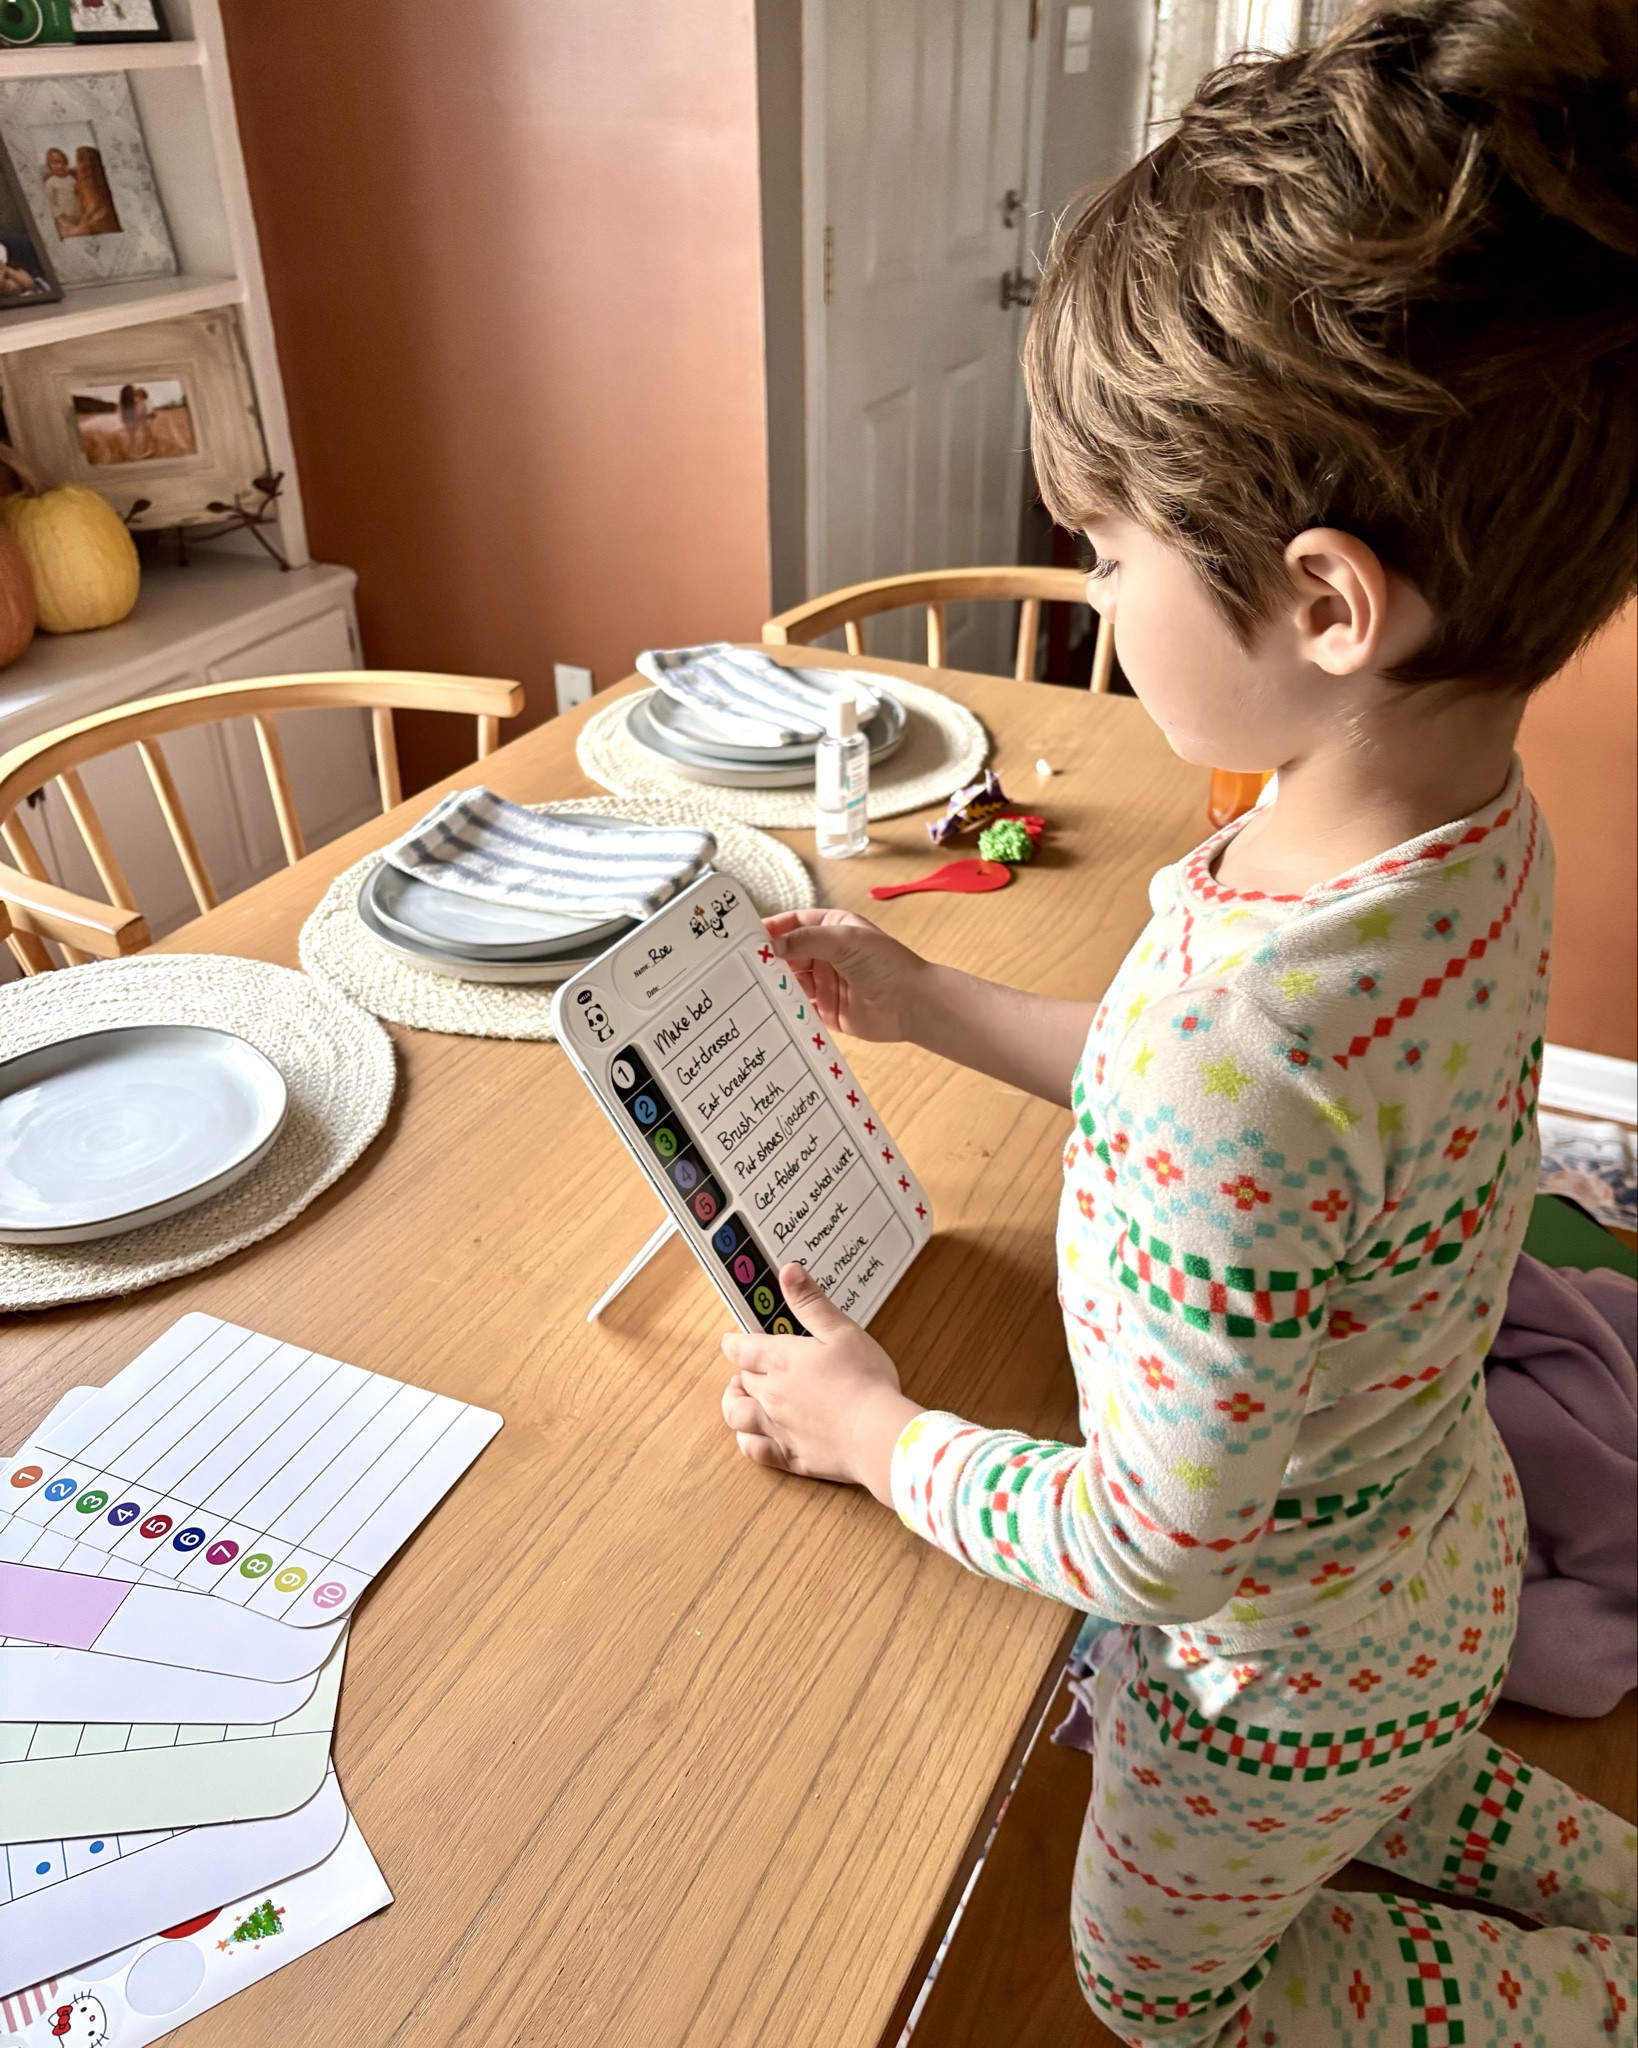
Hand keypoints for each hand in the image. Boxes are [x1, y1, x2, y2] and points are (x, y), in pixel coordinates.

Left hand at [720, 1263, 922, 1504]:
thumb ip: (811, 1303)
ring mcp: (778, 1429)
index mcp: (781, 1361)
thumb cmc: (865, 1380)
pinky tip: (750, 1437)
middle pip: (742, 1380)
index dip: (733, 1342)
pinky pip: (755, 1451)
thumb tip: (787, 1272)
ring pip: (737, 1416)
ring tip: (739, 1397)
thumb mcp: (841, 1331)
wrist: (878, 1434)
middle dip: (743, 1371)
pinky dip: (747, 1442)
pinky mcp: (791, 1457)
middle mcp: (771, 1395)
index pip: (740, 1348)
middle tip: (751, 1366)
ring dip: (733, 1404)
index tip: (733, 1339)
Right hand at [762, 908, 930, 1040]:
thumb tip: (773, 945)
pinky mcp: (828, 1010)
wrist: (912, 1004)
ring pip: (791, 982)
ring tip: (751, 987)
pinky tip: (771, 1008)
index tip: (747, 937)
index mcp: (833, 928)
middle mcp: (827, 954)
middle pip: (788, 954)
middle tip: (742, 966)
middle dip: (769, 960)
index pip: (794, 924)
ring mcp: (827, 982)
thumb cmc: (886, 963)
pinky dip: (786, 1008)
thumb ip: (807, 940)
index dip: (772, 929)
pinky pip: (800, 1008)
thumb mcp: (844, 940)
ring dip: (775, 984)